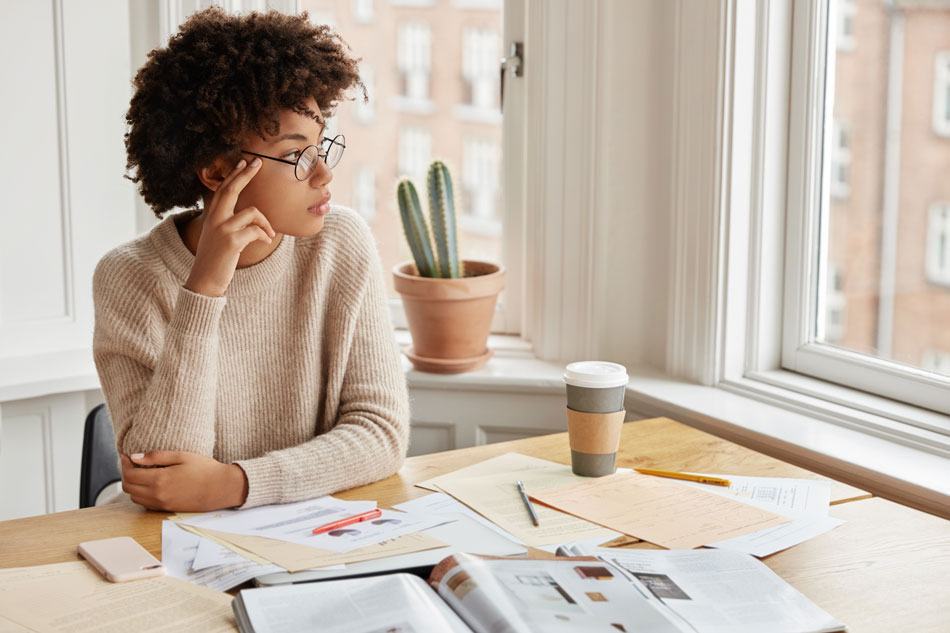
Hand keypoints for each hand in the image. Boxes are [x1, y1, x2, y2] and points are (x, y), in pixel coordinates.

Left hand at [121, 450, 248, 511]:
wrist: (221, 488)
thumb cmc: (204, 469)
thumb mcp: (181, 456)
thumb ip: (156, 456)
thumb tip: (135, 457)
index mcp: (159, 480)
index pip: (129, 474)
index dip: (125, 463)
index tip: (127, 455)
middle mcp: (157, 495)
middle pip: (128, 487)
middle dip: (126, 473)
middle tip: (132, 463)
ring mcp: (161, 504)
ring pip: (134, 497)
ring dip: (132, 485)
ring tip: (140, 473)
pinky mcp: (166, 509)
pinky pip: (145, 503)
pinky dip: (141, 494)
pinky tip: (149, 484)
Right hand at [185, 157, 275, 296]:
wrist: (204, 280)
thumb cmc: (216, 259)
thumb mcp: (219, 236)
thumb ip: (229, 222)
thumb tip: (251, 215)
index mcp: (212, 216)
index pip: (223, 190)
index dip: (234, 175)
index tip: (243, 161)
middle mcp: (215, 219)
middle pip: (231, 190)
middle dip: (245, 174)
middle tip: (258, 162)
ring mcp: (222, 229)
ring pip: (252, 212)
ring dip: (266, 223)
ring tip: (269, 234)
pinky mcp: (232, 241)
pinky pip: (256, 231)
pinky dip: (264, 235)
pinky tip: (265, 241)